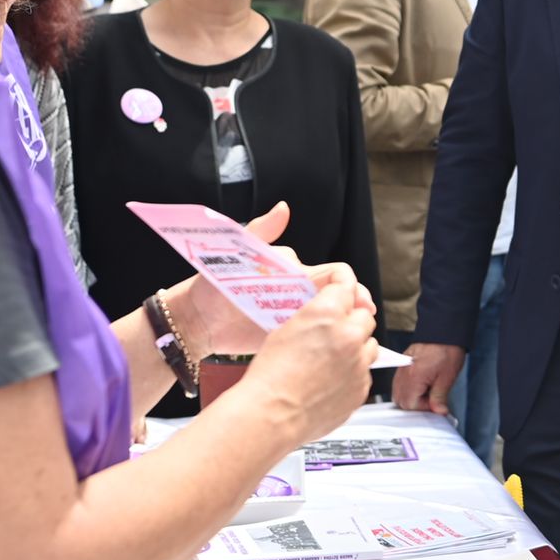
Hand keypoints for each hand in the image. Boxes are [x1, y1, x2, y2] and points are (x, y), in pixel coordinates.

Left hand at [175, 201, 375, 357]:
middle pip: (336, 298)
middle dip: (355, 307)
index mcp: (294, 272)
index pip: (332, 275)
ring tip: (354, 339)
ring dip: (343, 326)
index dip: (349, 285)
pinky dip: (325, 343)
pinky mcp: (284, 337)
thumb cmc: (212, 283)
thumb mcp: (238, 254)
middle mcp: (298, 293)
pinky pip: (309, 339)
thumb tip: (284, 208)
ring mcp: (292, 316)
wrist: (195, 319)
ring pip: (327, 320)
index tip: (357, 298)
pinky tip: (337, 352)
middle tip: (365, 319)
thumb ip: (262, 232)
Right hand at [235, 280, 377, 443]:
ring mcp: (359, 363)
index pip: (347, 286)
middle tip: (335, 332)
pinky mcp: (362, 388)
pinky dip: (353, 374)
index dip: (342, 289)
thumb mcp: (286, 329)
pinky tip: (332, 381)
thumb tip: (328, 315)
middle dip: (352, 321)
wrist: (271, 415)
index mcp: (327, 313)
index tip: (342, 292)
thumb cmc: (270, 375)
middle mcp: (349, 334)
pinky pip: (365, 373)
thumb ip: (316, 317)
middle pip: (364, 316)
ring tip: (334, 358)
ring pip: (370, 345)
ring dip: (357, 346)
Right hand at [393, 342, 465, 414]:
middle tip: (432, 399)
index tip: (436, 404)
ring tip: (427, 392)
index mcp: (413, 378)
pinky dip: (408, 389)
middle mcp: (403, 374)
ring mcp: (401, 369)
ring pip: (398, 393)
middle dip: (416, 405)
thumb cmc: (446, 350)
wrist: (443, 330)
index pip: (410, 405)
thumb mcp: (447, 377)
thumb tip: (438, 412)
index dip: (424, 408)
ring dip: (412, 397)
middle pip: (400, 401)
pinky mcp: (402, 365)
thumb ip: (440, 397)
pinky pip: (399, 383)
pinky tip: (421, 386)